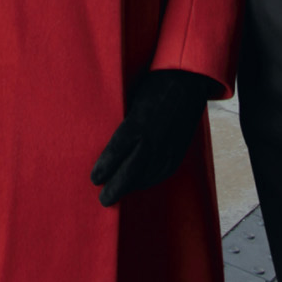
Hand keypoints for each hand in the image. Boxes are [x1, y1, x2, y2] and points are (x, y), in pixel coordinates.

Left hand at [90, 69, 211, 206]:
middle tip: (104, 199)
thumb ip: (123, 125)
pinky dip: (148, 181)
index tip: (94, 179)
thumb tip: (108, 142)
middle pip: (129, 174)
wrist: (187, 82)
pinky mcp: (177, 153)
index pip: (114, 155)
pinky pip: (161, 174)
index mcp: (136, 126)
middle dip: (115, 189)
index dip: (103, 169)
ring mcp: (166, 150)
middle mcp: (151, 142)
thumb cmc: (154, 87)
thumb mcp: (132, 102)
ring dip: (131, 187)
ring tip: (118, 193)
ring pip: (145, 178)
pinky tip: (139, 183)